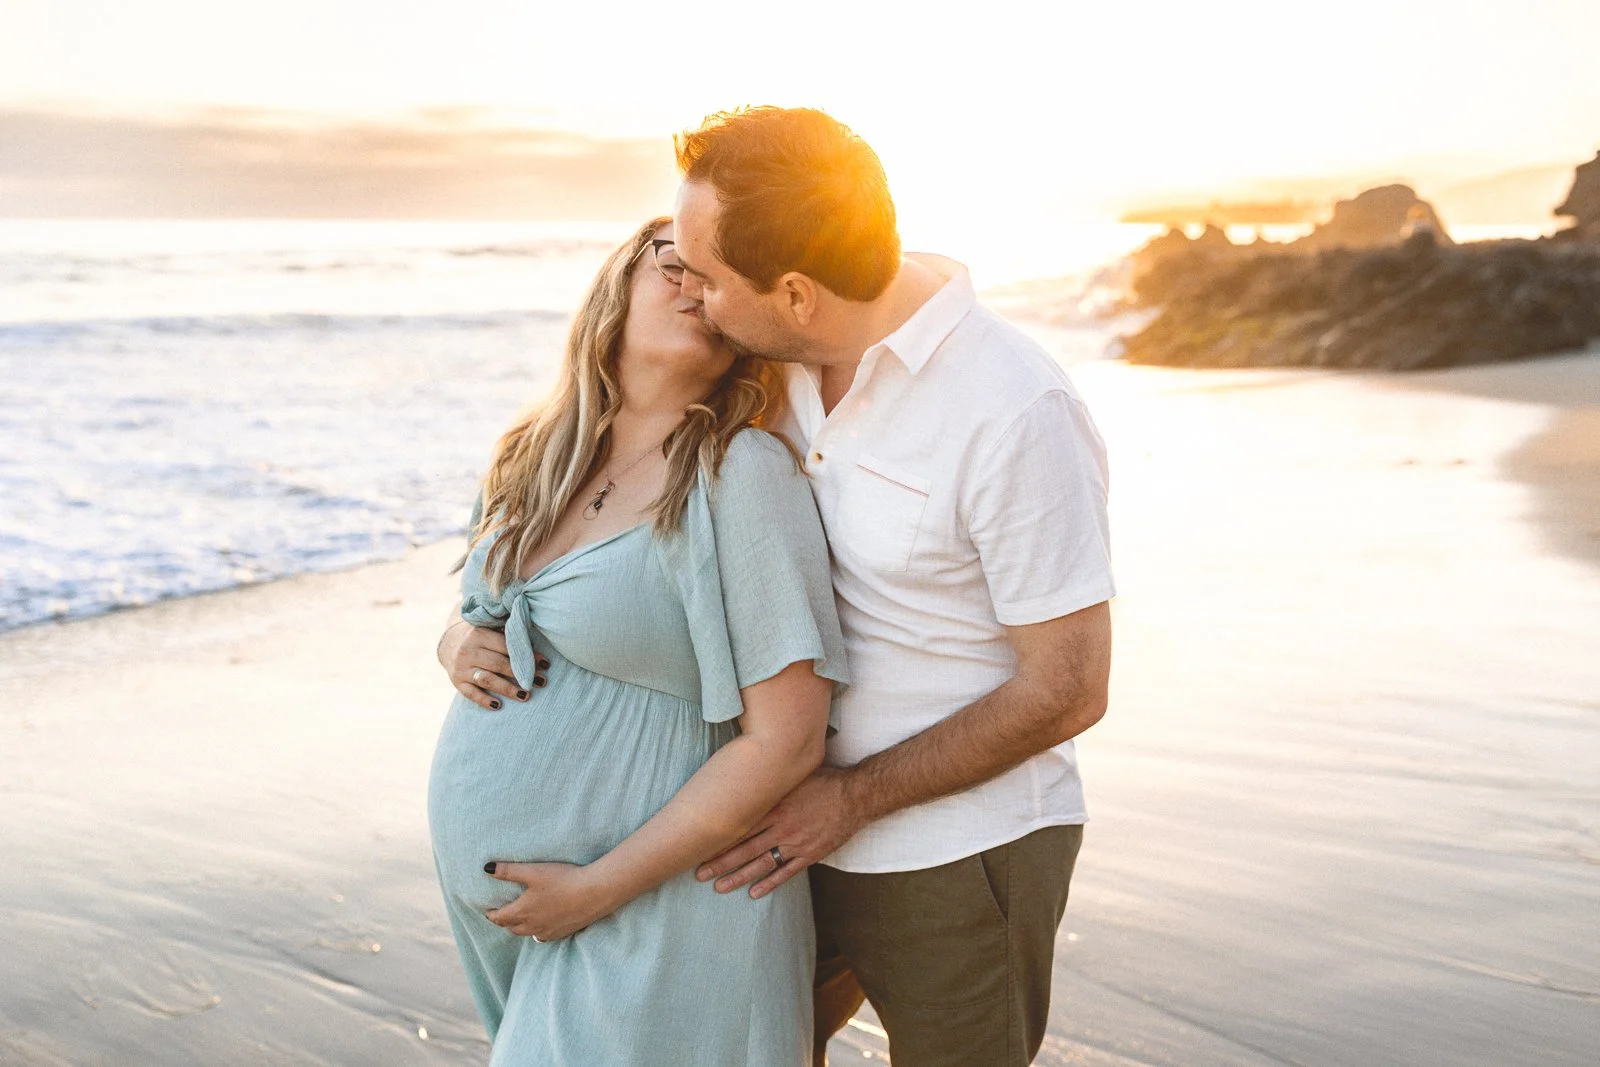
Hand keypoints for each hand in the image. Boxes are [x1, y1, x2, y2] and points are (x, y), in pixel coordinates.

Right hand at [439, 621, 546, 709]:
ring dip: (507, 689)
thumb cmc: (480, 636)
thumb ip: (508, 634)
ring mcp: (461, 668)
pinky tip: (498, 706)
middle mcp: (468, 651)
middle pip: (498, 664)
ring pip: (487, 680)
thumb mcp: (490, 629)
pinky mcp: (457, 682)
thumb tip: (536, 648)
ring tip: (525, 695)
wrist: (449, 642)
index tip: (544, 664)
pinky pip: (471, 693)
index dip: (526, 656)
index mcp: (479, 634)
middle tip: (541, 682)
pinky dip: (484, 700)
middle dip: (521, 674)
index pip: (507, 647)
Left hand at [484, 861, 617, 940]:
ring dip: (519, 928)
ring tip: (518, 920)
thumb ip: (508, 871)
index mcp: (523, 911)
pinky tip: (542, 925)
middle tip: (501, 914)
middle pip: (512, 928)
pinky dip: (538, 932)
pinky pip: (544, 937)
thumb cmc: (562, 879)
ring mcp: (549, 931)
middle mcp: (533, 926)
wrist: (594, 893)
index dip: (491, 914)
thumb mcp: (533, 872)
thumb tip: (486, 868)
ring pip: (527, 934)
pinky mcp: (563, 932)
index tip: (487, 910)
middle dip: (504, 922)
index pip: (500, 917)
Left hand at [694, 767, 864, 898]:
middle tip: (699, 873)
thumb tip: (744, 774)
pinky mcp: (810, 854)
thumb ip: (769, 781)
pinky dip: (770, 883)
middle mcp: (782, 827)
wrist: (855, 796)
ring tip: (719, 887)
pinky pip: (786, 872)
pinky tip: (754, 892)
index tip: (698, 846)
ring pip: (762, 864)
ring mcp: (796, 843)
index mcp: (775, 806)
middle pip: (745, 848)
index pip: (740, 826)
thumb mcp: (793, 776)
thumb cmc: (823, 781)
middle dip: (720, 862)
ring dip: (739, 877)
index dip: (718, 838)